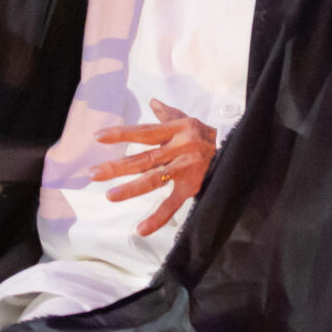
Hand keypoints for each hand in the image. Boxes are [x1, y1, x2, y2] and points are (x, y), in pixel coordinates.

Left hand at [93, 100, 218, 236]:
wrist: (237, 150)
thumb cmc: (206, 134)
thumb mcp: (188, 119)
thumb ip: (167, 113)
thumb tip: (152, 102)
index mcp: (176, 130)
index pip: (143, 132)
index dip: (121, 134)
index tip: (98, 138)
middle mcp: (179, 148)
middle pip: (144, 159)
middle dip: (117, 167)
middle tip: (93, 174)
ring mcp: (185, 169)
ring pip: (155, 180)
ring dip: (131, 189)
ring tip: (110, 195)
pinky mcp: (192, 188)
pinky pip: (172, 205)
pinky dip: (157, 218)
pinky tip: (140, 229)